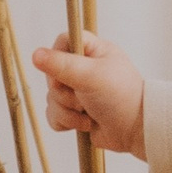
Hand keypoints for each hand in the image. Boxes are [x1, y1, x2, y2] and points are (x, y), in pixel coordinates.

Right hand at [32, 30, 146, 157]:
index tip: (66, 70)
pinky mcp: (74, 112)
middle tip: (84, 97)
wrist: (136, 131)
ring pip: (51, 98)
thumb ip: (62, 65)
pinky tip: (84, 124)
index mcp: (93, 52)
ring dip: (67, 111)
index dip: (58, 56)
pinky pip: (53, 115)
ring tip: (89, 113)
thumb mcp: (91, 76)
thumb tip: (35, 54)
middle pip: (51, 74)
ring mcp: (78, 91)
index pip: (63, 41)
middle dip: (64, 92)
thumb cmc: (120, 97)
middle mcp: (84, 69)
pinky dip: (66, 122)